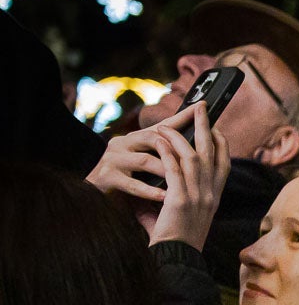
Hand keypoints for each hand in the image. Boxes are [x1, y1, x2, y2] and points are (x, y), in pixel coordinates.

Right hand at [86, 103, 202, 202]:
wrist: (90, 192)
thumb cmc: (124, 178)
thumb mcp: (144, 162)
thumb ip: (162, 153)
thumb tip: (191, 144)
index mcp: (135, 138)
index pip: (163, 126)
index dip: (182, 117)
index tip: (201, 107)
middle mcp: (123, 143)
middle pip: (153, 138)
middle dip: (177, 147)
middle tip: (198, 158)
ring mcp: (114, 159)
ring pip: (146, 160)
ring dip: (167, 170)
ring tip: (186, 180)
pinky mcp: (106, 177)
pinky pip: (132, 184)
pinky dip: (150, 191)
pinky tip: (166, 197)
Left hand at [149, 102, 229, 249]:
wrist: (176, 259)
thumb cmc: (178, 240)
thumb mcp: (189, 215)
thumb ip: (183, 194)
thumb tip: (170, 178)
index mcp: (215, 197)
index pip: (224, 163)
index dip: (220, 142)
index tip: (213, 127)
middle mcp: (210, 194)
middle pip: (211, 152)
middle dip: (205, 127)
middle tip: (201, 107)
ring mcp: (197, 197)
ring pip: (193, 156)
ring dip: (179, 136)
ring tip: (167, 124)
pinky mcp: (179, 200)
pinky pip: (174, 169)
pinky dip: (167, 151)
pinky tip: (159, 140)